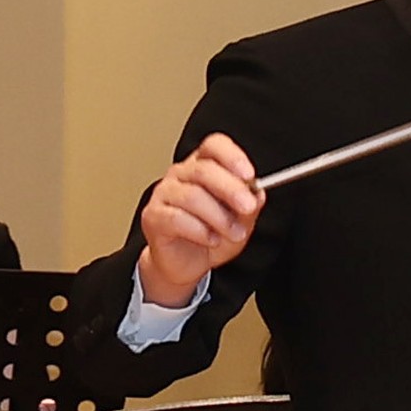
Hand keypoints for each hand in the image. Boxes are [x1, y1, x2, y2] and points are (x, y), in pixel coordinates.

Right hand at [136, 136, 260, 309]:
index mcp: (203, 166)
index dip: (232, 157)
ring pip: (192, 196)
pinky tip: (211, 239)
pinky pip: (176, 218)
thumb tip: (257, 193)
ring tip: (233, 233)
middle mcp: (181, 174)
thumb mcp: (240, 221)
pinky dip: (200, 231)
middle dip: (231, 189)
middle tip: (248, 207)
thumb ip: (249, 205)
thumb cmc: (210, 236)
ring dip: (219, 217)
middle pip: (204, 170)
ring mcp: (164, 194)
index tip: (249, 175)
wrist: (186, 264)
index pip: (214, 146)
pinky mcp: (153, 216)